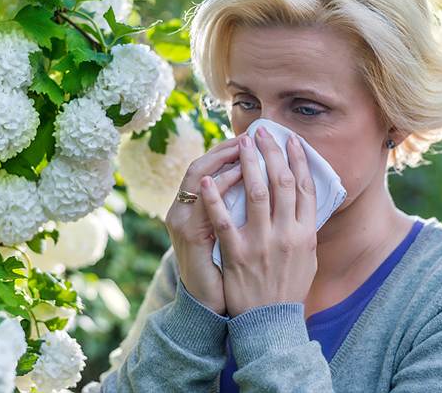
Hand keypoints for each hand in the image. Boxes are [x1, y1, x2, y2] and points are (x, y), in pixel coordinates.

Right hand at [164, 135, 243, 314]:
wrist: (208, 306)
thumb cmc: (221, 271)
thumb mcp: (224, 236)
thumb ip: (233, 211)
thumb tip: (259, 185)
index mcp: (191, 207)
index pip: (207, 166)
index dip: (227, 149)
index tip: (253, 137)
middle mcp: (181, 209)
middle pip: (201, 164)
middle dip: (227, 147)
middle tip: (252, 135)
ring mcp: (182, 221)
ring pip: (198, 176)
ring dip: (223, 158)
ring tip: (247, 146)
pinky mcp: (189, 237)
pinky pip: (204, 205)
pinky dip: (219, 186)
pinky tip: (238, 174)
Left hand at [199, 127, 318, 317]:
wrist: (272, 324)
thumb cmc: (288, 289)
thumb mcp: (308, 259)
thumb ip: (305, 229)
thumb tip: (304, 200)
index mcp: (306, 234)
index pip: (305, 188)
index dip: (298, 161)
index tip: (291, 140)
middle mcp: (287, 235)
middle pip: (282, 183)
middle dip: (272, 153)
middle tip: (263, 133)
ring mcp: (262, 244)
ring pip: (256, 194)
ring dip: (248, 165)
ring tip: (241, 143)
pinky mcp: (238, 255)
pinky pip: (224, 221)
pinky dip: (216, 199)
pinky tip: (208, 180)